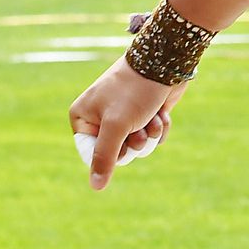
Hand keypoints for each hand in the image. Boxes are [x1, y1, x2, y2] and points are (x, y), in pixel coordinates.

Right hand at [69, 56, 187, 189]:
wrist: (165, 62)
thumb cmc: (135, 90)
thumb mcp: (116, 125)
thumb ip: (105, 156)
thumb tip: (96, 187)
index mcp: (83, 117)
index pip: (92, 156)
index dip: (112, 153)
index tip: (121, 141)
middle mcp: (100, 117)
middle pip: (119, 153)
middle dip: (135, 143)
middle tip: (139, 126)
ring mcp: (124, 115)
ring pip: (139, 146)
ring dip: (150, 134)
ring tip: (152, 116)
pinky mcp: (144, 113)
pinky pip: (152, 135)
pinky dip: (159, 126)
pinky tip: (161, 111)